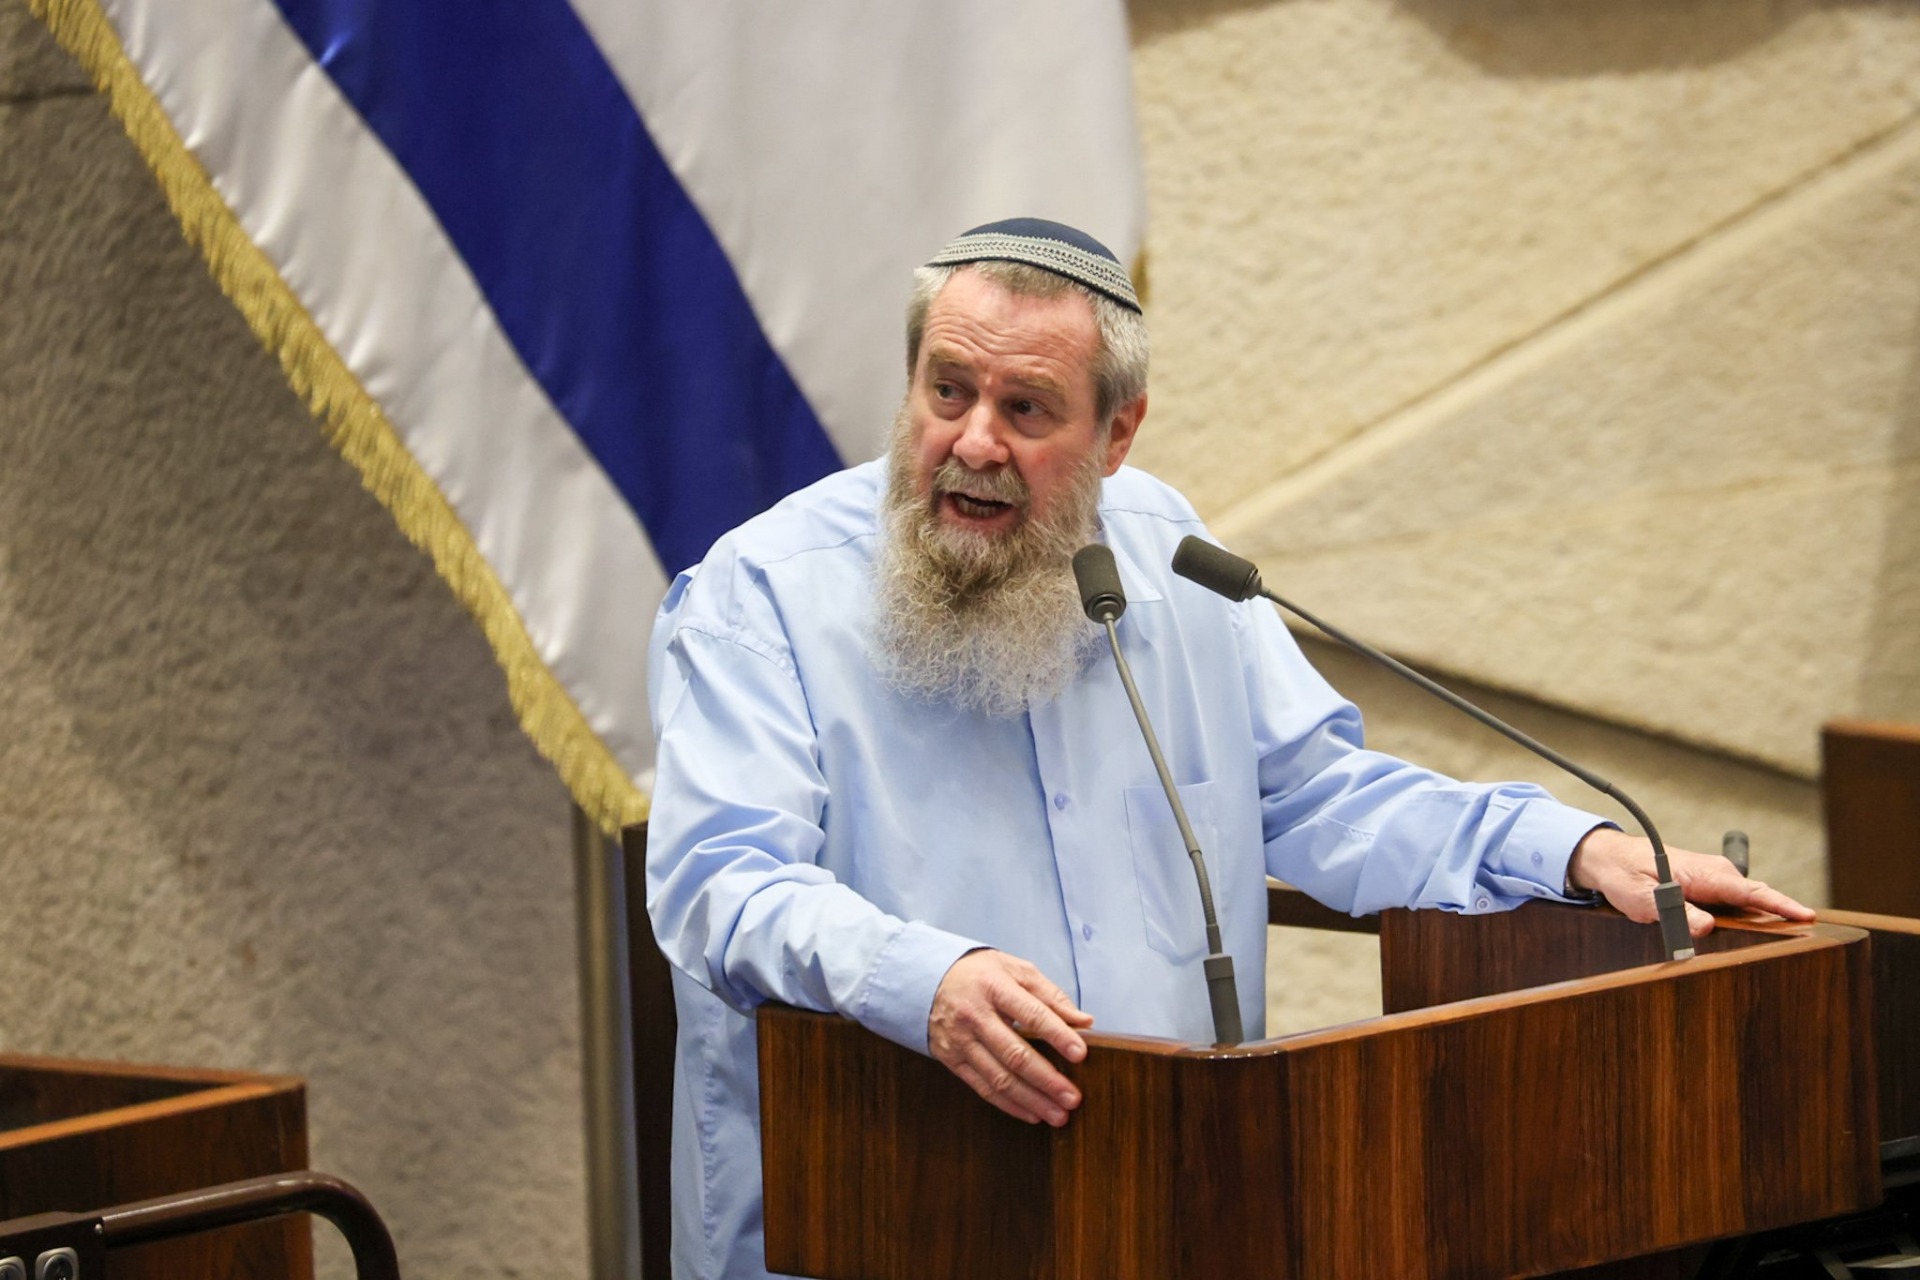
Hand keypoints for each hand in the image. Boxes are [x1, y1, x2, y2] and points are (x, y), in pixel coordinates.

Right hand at [928, 950, 1092, 1126]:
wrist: (928, 980)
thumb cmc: (982, 975)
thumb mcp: (1015, 970)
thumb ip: (1051, 995)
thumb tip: (1085, 1021)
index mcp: (994, 987)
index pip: (1031, 1014)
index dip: (1057, 1035)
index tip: (1081, 1054)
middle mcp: (974, 1015)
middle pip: (1015, 1054)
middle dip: (1047, 1080)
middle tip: (1073, 1098)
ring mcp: (960, 1041)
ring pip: (999, 1078)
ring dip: (1032, 1100)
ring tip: (1058, 1115)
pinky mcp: (952, 1060)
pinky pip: (983, 1088)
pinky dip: (1009, 1105)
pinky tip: (1032, 1114)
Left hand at [1568, 827, 1815, 937]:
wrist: (1611, 859)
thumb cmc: (1625, 875)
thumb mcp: (1643, 898)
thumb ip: (1675, 912)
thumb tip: (1706, 927)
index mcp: (1704, 874)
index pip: (1751, 892)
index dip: (1780, 906)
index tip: (1807, 916)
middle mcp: (1715, 874)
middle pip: (1757, 898)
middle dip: (1783, 915)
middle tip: (1807, 936)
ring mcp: (1714, 879)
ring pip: (1748, 902)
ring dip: (1765, 918)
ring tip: (1790, 937)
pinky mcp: (1709, 887)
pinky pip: (1735, 903)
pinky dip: (1748, 915)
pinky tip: (1758, 932)